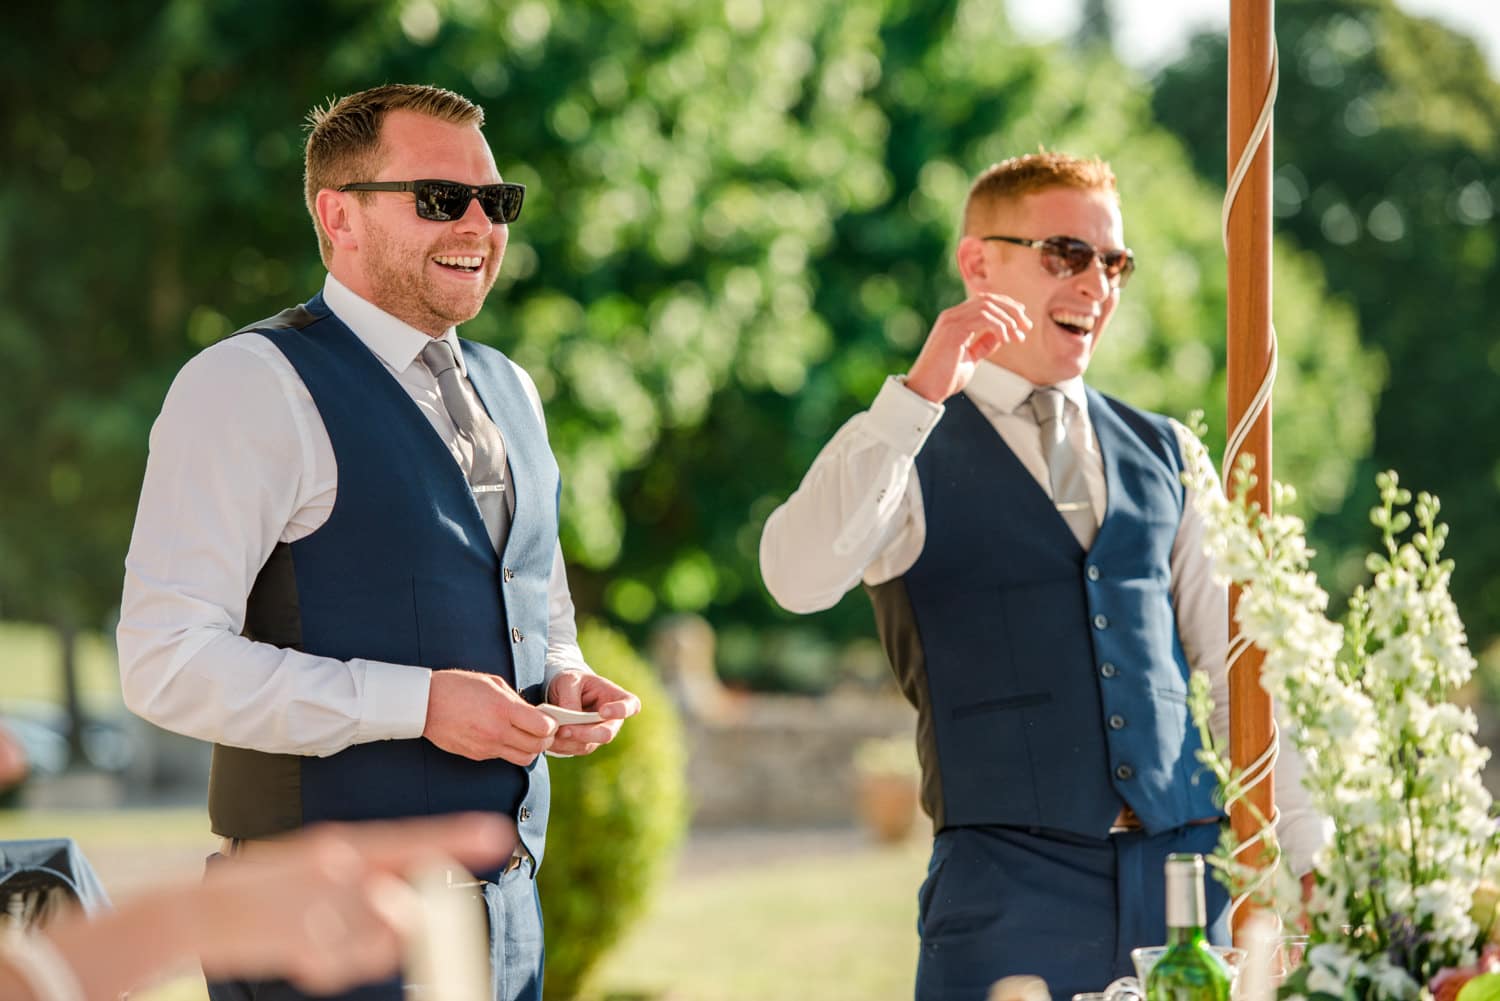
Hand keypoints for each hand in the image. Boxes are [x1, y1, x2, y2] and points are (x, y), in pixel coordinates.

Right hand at [194, 813, 513, 993]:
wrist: (199, 914)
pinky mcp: (305, 946)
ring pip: (380, 940)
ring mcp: (321, 910)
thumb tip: (406, 901)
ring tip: (321, 935)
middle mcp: (336, 872)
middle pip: (403, 905)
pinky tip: (301, 952)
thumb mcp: (318, 863)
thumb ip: (366, 874)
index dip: (456, 837)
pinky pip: (347, 965)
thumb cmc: (268, 886)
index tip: (498, 834)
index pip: (410, 839)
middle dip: (404, 919)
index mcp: (341, 844)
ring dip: (365, 946)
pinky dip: (332, 965)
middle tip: (371, 916)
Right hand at [423, 669, 556, 764]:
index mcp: (503, 710)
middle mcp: (497, 732)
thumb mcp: (493, 684)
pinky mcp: (477, 756)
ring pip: (523, 759)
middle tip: (544, 730)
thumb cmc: (459, 687)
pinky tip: (504, 736)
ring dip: (530, 749)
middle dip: (546, 739)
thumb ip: (517, 701)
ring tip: (526, 736)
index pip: (542, 728)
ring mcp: (486, 747)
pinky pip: (503, 757)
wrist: (425, 704)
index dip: (551, 725)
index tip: (549, 719)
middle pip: (537, 747)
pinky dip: (510, 750)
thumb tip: (534, 714)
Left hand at [546, 670, 640, 756]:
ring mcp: (598, 734)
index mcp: (615, 697)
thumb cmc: (571, 682)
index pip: (630, 705)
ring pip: (589, 745)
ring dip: (569, 742)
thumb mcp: (568, 681)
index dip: (621, 711)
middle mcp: (612, 720)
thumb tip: (570, 721)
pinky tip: (550, 739)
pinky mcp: (584, 743)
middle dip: (586, 733)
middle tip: (565, 730)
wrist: (560, 692)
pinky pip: (575, 749)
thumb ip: (570, 698)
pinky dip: (562, 746)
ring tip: (551, 734)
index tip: (603, 711)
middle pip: (607, 733)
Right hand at [904, 292, 1029, 402]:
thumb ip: (983, 344)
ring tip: (1018, 336)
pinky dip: (1000, 326)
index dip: (1007, 306)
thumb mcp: (971, 358)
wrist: (926, 390)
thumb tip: (1000, 335)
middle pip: (988, 299)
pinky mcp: (953, 329)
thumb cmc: (945, 378)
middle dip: (1012, 310)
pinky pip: (984, 317)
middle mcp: (951, 315)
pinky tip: (1006, 340)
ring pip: (988, 306)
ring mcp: (951, 320)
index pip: (984, 301)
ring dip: (1008, 319)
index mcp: (955, 320)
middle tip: (1027, 326)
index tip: (1022, 320)